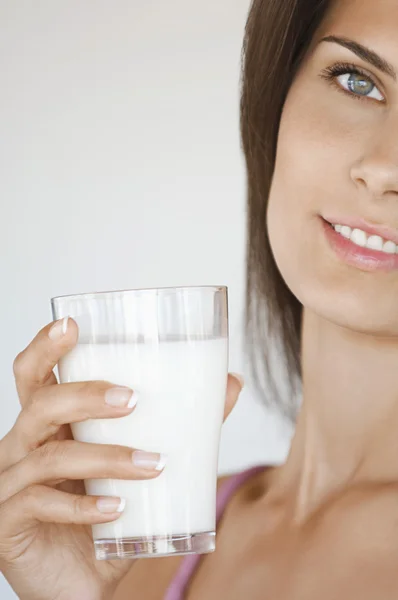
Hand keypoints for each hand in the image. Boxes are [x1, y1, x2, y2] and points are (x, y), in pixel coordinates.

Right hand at [0, 318, 242, 599]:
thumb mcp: (138, 463)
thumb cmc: (107, 513)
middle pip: (38, 403)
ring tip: (153, 464)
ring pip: (50, 455)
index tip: (73, 324)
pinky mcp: (7, 522)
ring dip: (106, 458)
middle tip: (131, 398)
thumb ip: (180, 424)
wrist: (79, 583)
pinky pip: (41, 504)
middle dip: (84, 394)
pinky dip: (84, 506)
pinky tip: (118, 509)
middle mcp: (22, 446)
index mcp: (48, 424)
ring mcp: (9, 483)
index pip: (35, 374)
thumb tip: (230, 382)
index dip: (46, 346)